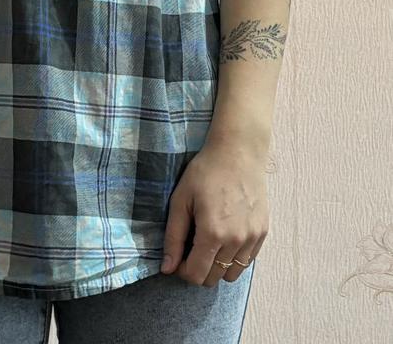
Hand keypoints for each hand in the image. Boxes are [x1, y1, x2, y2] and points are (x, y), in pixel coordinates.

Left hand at [159, 141, 268, 286]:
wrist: (238, 152)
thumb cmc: (205, 172)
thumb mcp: (180, 200)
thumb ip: (173, 237)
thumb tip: (167, 268)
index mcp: (212, 233)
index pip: (196, 275)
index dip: (183, 270)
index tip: (179, 255)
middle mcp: (236, 241)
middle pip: (213, 278)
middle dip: (198, 268)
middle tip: (192, 246)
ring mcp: (252, 238)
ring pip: (232, 274)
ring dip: (217, 265)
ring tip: (209, 241)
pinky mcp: (263, 232)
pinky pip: (247, 261)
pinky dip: (234, 257)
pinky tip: (225, 235)